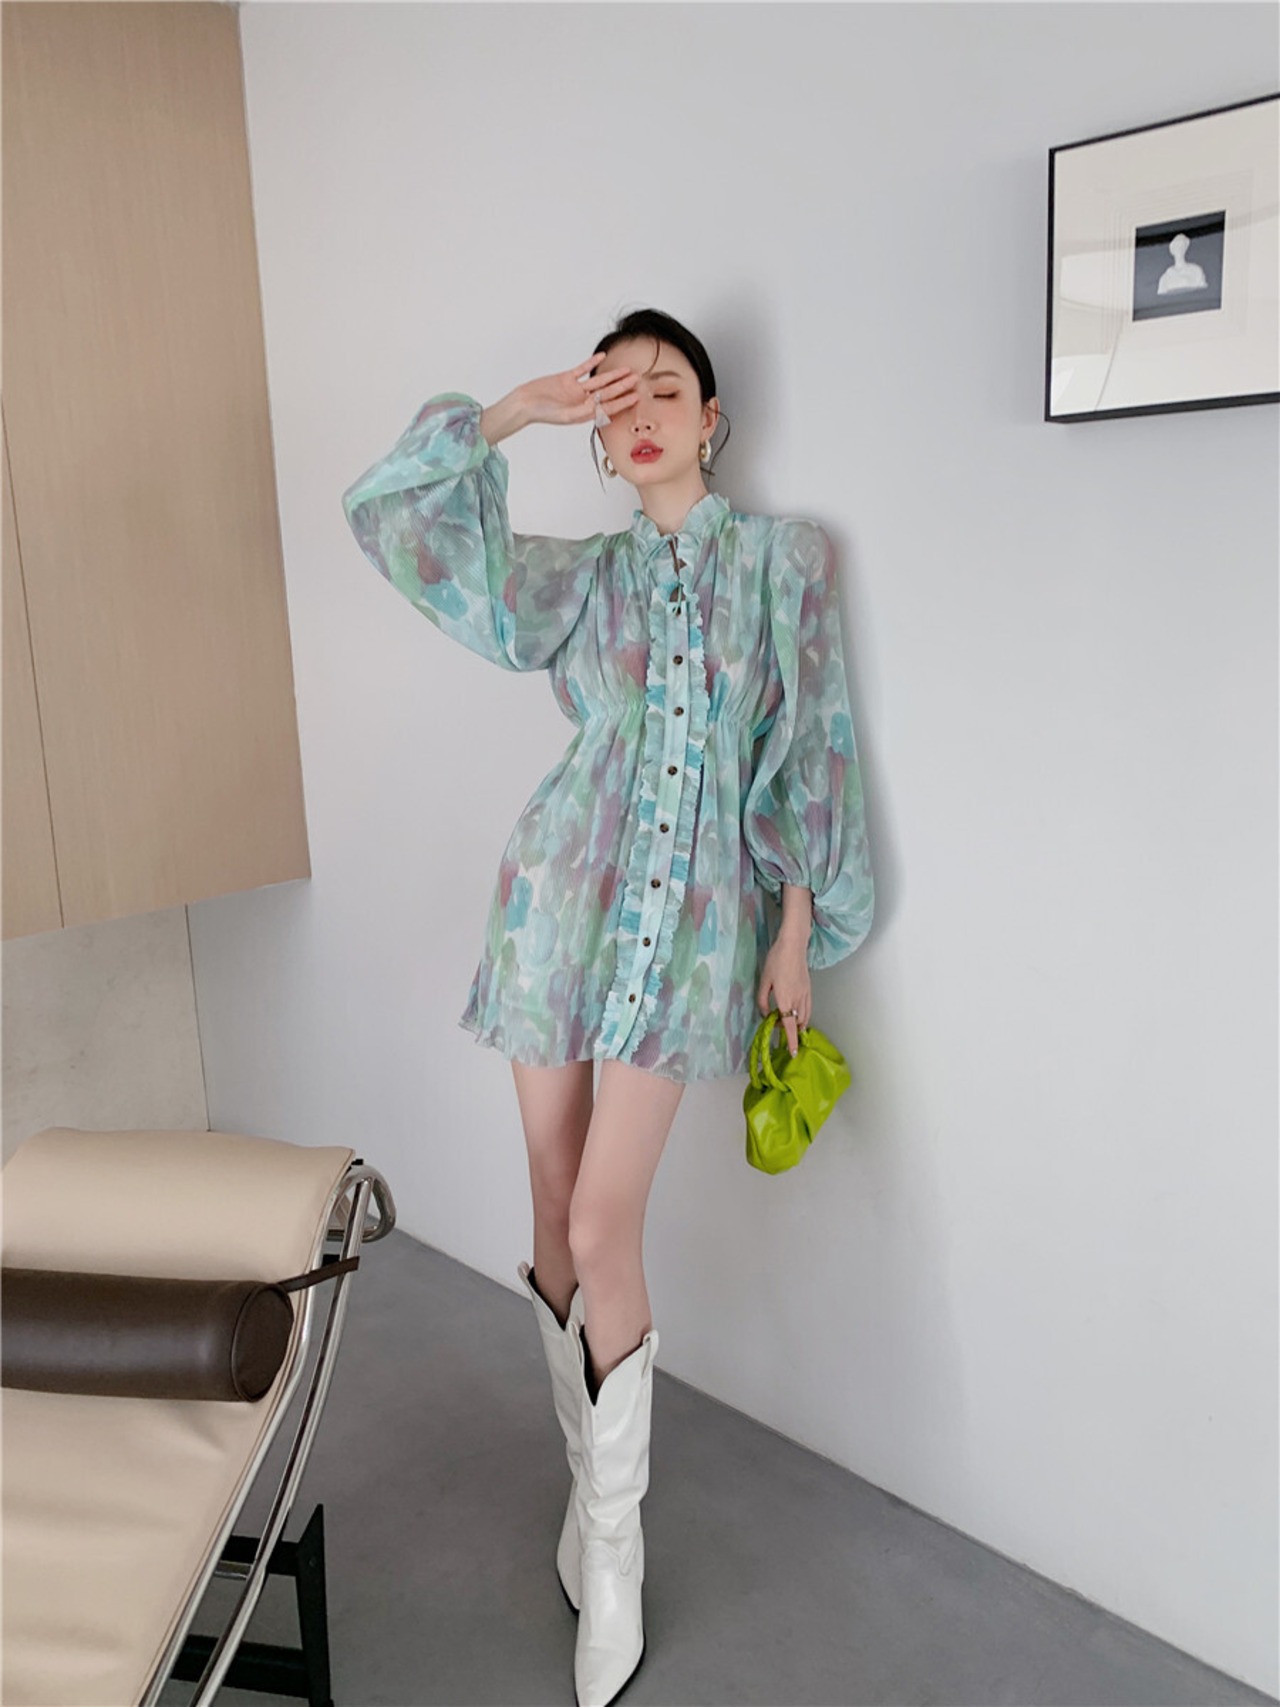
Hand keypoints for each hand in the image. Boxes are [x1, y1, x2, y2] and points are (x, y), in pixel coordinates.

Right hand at [519, 352, 639, 428]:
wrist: (524, 402)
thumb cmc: (542, 413)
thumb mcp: (564, 415)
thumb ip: (582, 411)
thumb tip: (599, 407)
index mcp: (584, 413)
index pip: (608, 407)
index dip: (623, 402)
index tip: (636, 397)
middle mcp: (582, 401)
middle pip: (607, 393)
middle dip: (622, 387)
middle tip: (637, 380)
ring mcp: (575, 390)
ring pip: (598, 381)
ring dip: (612, 375)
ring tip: (626, 370)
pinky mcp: (566, 379)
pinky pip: (582, 370)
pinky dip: (592, 363)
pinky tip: (602, 356)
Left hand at [757, 934, 811, 1056]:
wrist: (793, 945)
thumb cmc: (776, 960)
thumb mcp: (764, 981)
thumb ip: (763, 1000)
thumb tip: (765, 1014)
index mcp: (785, 998)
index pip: (789, 1025)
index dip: (791, 1040)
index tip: (793, 1052)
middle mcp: (798, 999)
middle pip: (797, 1023)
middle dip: (791, 1031)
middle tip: (778, 1030)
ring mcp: (805, 994)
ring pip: (805, 1017)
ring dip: (798, 1025)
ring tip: (788, 1025)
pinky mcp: (809, 989)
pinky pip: (808, 1008)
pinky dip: (804, 1016)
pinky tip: (798, 1015)